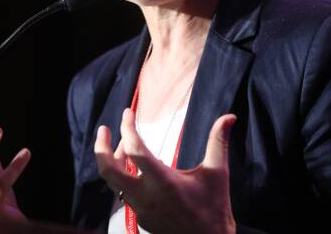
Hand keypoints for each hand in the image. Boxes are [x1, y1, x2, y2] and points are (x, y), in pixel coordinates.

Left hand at [95, 108, 236, 233]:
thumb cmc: (214, 208)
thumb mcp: (217, 173)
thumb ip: (218, 142)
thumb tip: (229, 117)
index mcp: (164, 183)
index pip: (135, 150)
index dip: (128, 128)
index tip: (128, 113)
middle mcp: (146, 197)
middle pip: (108, 170)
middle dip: (101, 147)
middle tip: (104, 129)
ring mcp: (140, 209)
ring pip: (114, 182)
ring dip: (113, 160)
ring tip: (123, 143)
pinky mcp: (140, 216)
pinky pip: (123, 192)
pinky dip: (123, 174)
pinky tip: (134, 165)